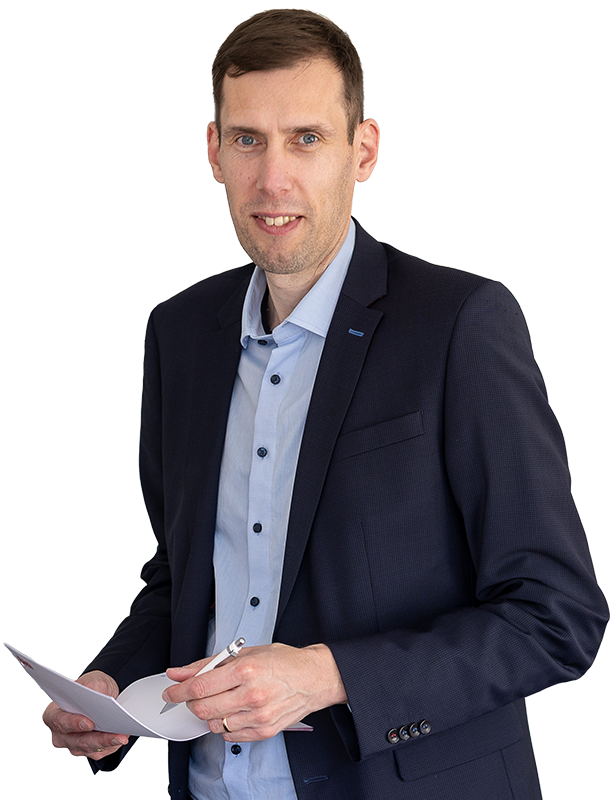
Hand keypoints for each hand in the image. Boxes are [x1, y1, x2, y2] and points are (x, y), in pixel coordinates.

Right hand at [42, 671, 128, 759]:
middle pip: (78, 741)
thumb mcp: (92, 681)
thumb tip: (99, 698)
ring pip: (90, 748)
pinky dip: (111, 745)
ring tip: (122, 736)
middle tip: (115, 735)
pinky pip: (99, 752)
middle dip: (98, 738)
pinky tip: (121, 737)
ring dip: (107, 743)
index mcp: (54, 714)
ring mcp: (72, 743)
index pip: (60, 721)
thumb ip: (93, 688)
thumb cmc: (91, 688)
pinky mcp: (86, 750)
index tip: (89, 723)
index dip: (73, 724)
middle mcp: (61, 733)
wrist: (100, 694)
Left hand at [164, 642, 346, 741]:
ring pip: (214, 724)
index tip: (171, 691)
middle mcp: (251, 694)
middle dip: (191, 703)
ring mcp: (258, 716)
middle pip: (203, 708)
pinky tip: (233, 710)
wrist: (314, 677)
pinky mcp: (264, 731)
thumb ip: (209, 663)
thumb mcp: (245, 652)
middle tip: (194, 695)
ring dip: (209, 713)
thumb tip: (180, 672)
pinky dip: (224, 725)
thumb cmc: (283, 661)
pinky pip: (229, 735)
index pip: (200, 686)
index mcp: (246, 670)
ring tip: (221, 699)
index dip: (179, 690)